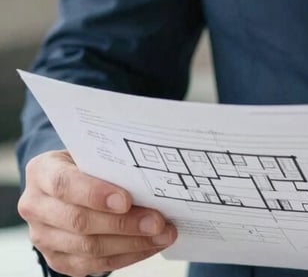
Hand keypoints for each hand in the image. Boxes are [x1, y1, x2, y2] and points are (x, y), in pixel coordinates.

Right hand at [17, 150, 176, 276]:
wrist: (67, 182)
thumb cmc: (86, 162)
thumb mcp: (92, 152)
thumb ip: (110, 161)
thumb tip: (151, 174)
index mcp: (42, 172)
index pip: (65, 184)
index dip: (95, 194)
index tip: (127, 201)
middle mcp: (36, 206)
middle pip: (80, 221)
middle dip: (124, 224)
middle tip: (158, 222)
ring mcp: (43, 237)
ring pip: (88, 248)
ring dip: (131, 243)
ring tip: (162, 235)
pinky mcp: (56, 258)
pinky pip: (92, 265)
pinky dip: (126, 256)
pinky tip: (149, 246)